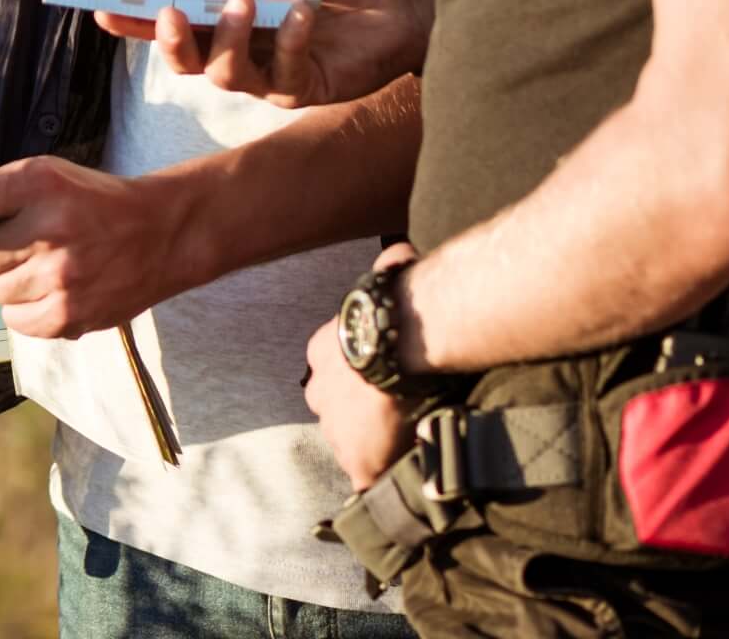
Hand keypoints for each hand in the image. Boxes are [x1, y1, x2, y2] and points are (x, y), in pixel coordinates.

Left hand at [0, 156, 187, 339]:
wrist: (161, 232)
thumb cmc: (92, 201)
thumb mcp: (45, 176)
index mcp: (37, 183)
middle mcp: (48, 229)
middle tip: (19, 243)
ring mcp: (60, 278)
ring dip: (7, 281)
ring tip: (43, 265)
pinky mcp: (70, 316)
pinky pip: (15, 322)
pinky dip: (26, 309)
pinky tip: (53, 289)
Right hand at [108, 0, 438, 107]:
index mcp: (229, 4)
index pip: (172, 16)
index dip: (133, 18)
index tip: (103, 7)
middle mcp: (244, 42)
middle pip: (184, 58)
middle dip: (168, 41)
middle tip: (169, 16)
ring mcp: (271, 70)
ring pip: (223, 74)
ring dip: (229, 40)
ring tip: (246, 3)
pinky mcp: (304, 87)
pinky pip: (281, 76)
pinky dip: (288, 43)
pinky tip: (303, 14)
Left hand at [304, 248, 417, 490]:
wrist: (400, 341)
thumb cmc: (396, 303)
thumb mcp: (390, 275)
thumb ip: (393, 266)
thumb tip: (402, 251)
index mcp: (322, 351)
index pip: (332, 369)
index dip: (357, 375)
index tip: (379, 378)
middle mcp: (320, 392)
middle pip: (336, 409)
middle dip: (359, 414)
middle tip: (394, 412)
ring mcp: (336, 430)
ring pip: (352, 443)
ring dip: (375, 443)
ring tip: (408, 440)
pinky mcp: (358, 461)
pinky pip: (370, 477)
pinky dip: (386, 476)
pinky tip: (408, 473)